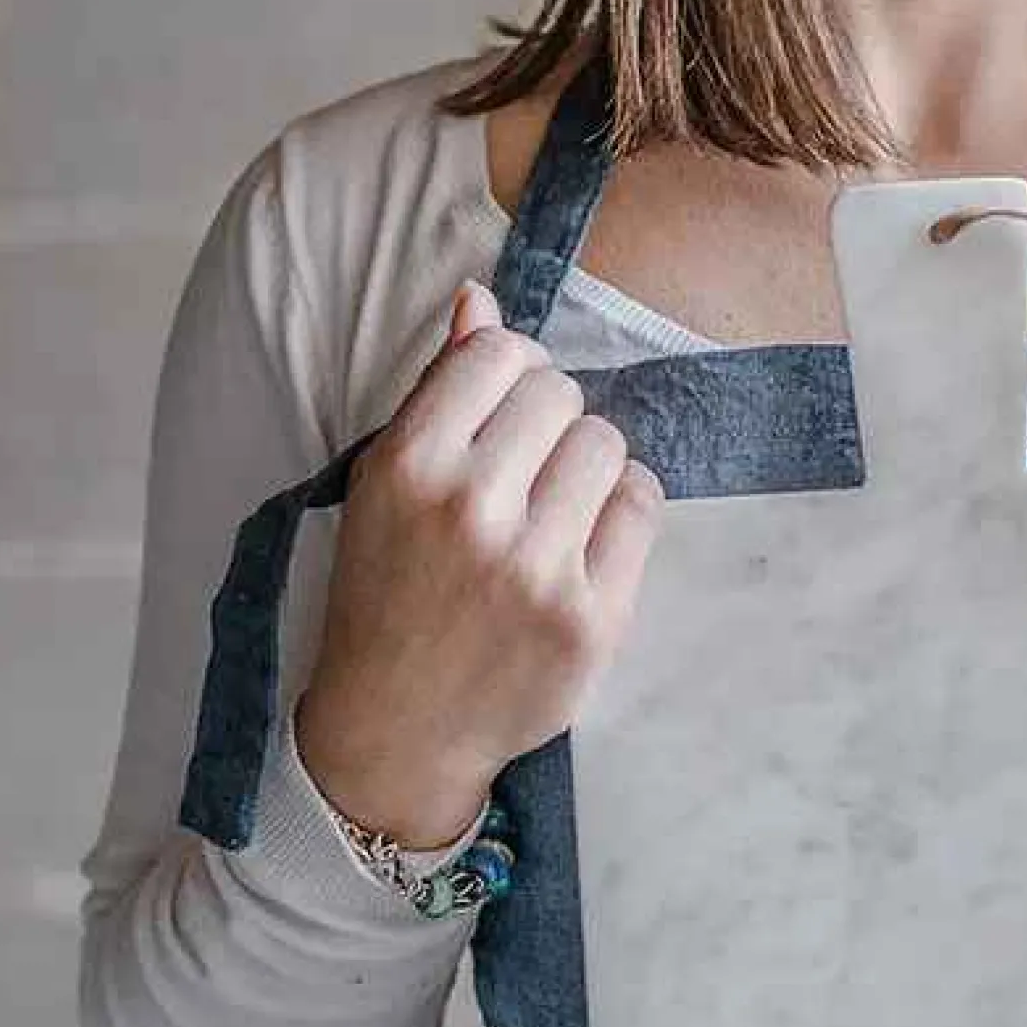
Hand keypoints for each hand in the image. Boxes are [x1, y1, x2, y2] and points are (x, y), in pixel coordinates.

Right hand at [295, 278, 662, 848]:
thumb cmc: (391, 597)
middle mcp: (473, 510)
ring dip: (591, 465)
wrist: (400, 728)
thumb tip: (481, 299)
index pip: (499, 353)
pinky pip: (642, 507)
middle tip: (530, 471)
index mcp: (409, 466)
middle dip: (551, 421)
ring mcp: (538, 568)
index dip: (510, 376)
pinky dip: (625, 509)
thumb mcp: (385, 490)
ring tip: (558, 506)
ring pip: (607, 445)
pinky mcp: (592, 617)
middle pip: (561, 395)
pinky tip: (592, 535)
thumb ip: (436, 393)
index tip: (504, 415)